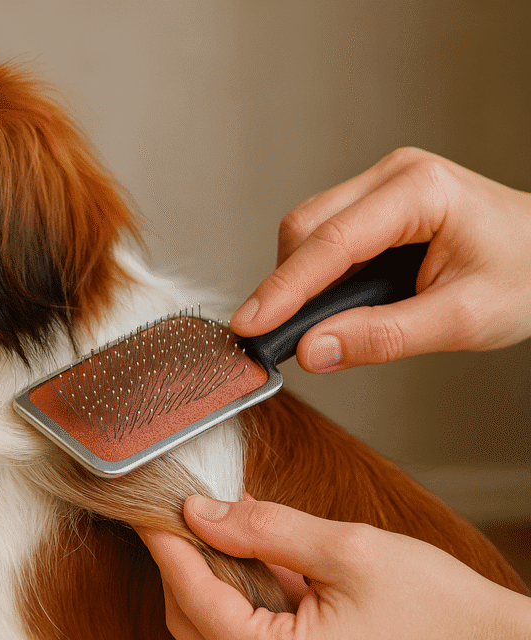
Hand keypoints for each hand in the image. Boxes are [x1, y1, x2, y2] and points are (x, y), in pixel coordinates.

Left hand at [137, 496, 530, 639]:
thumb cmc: (438, 609)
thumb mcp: (348, 551)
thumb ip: (266, 529)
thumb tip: (200, 512)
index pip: (193, 599)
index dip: (166, 546)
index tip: (149, 507)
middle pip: (192, 619)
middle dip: (182, 562)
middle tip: (181, 509)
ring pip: (213, 629)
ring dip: (210, 576)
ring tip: (220, 522)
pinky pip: (244, 637)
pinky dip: (240, 594)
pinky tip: (252, 551)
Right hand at [231, 147, 530, 371]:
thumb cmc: (528, 276)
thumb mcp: (463, 320)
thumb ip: (383, 337)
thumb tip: (313, 350)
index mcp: (421, 190)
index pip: (332, 242)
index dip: (284, 288)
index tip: (251, 324)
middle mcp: (395, 175)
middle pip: (307, 227)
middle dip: (286, 283)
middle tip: (275, 337)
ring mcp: (383, 184)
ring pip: (307, 228)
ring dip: (298, 279)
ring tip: (313, 323)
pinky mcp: (376, 201)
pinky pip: (324, 233)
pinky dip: (315, 272)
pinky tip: (328, 302)